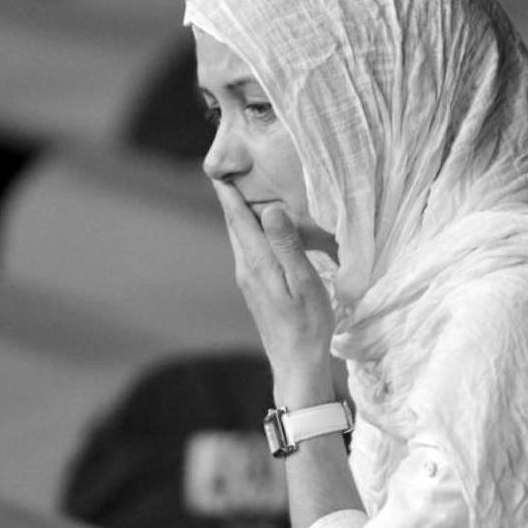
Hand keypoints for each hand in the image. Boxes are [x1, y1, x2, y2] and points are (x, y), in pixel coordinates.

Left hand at [213, 181, 335, 405]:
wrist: (296, 362)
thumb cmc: (307, 323)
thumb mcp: (303, 281)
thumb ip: (286, 244)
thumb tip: (269, 209)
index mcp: (256, 263)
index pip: (237, 217)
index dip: (229, 190)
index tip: (221, 165)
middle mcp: (246, 268)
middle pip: (234, 224)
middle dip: (231, 196)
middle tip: (230, 168)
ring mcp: (248, 280)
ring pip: (241, 237)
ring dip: (241, 213)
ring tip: (245, 189)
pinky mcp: (255, 289)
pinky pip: (249, 250)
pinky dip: (250, 231)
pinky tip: (261, 227)